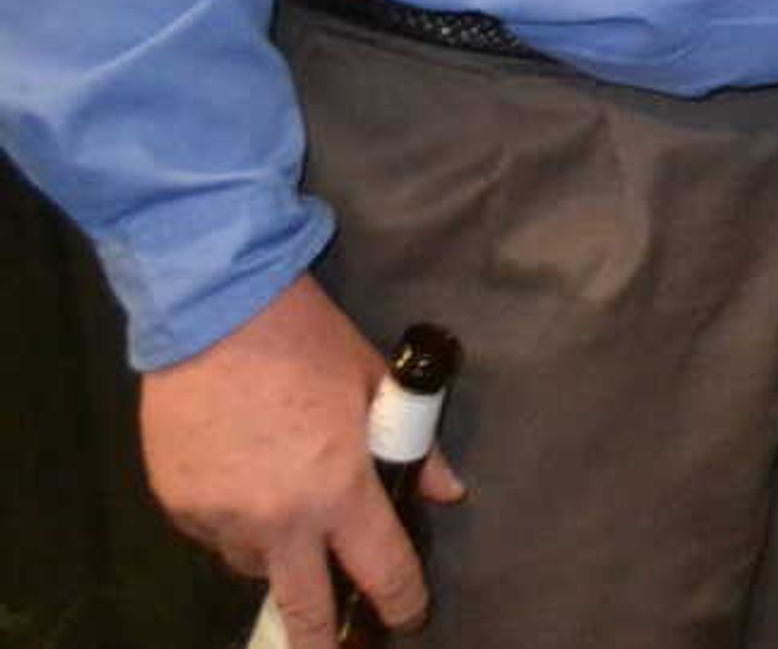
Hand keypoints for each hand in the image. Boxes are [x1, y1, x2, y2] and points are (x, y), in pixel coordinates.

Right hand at [141, 275, 464, 639]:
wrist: (215, 314)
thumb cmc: (309, 343)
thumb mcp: (379, 386)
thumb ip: (415, 448)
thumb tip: (445, 491)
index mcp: (339, 491)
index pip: (380, 570)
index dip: (401, 603)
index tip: (408, 618)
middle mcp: (278, 521)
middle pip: (305, 607)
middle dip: (324, 641)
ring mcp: (221, 519)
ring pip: (255, 567)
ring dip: (279, 559)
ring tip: (291, 525)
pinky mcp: (178, 506)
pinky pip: (215, 537)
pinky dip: (235, 527)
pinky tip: (245, 490)